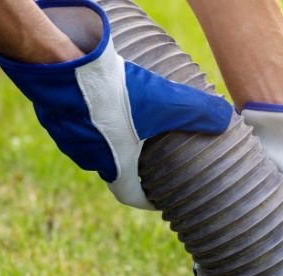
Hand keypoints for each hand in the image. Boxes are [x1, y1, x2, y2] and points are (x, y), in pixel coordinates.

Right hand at [0, 0, 232, 208]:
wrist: (61, 68)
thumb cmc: (115, 94)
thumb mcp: (166, 102)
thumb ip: (197, 112)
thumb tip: (228, 118)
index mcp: (116, 165)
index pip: (132, 196)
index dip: (148, 199)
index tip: (158, 196)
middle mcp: (90, 158)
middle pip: (114, 169)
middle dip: (132, 163)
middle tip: (147, 152)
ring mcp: (68, 138)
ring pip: (93, 145)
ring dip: (110, 139)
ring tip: (126, 122)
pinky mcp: (54, 115)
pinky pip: (75, 124)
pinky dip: (91, 118)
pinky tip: (101, 100)